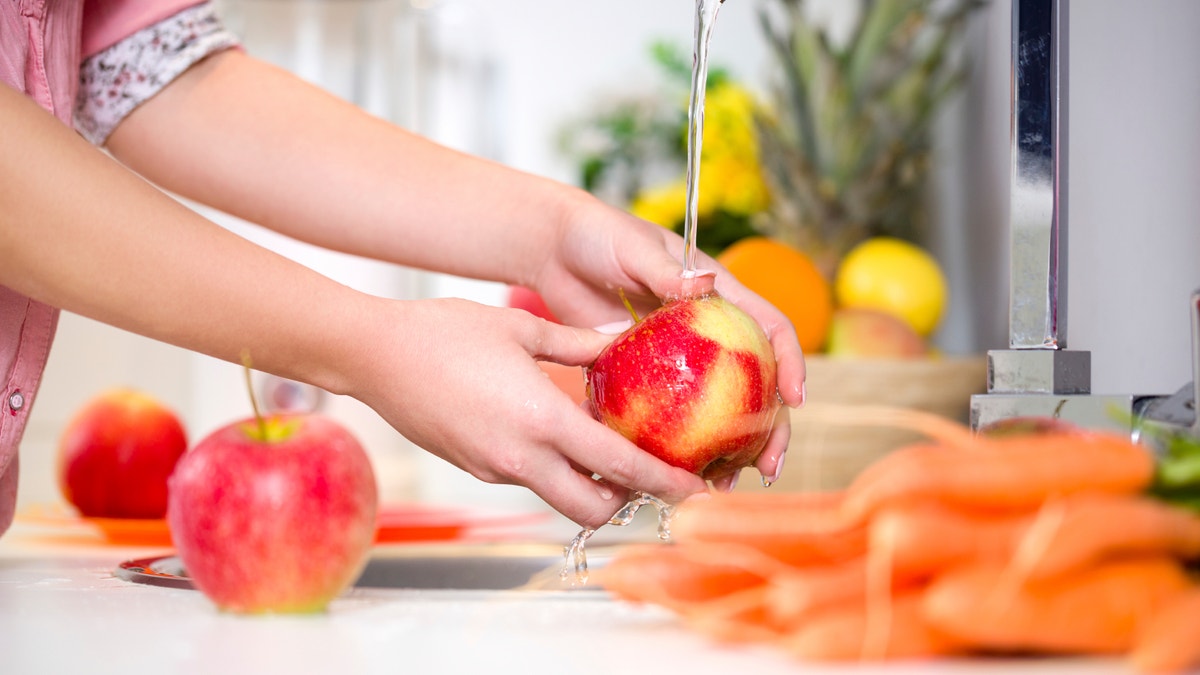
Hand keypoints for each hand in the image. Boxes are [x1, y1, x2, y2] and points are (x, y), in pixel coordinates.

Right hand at [345, 296, 708, 528]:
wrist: (372, 355)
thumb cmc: (442, 333)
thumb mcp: (521, 329)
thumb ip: (577, 345)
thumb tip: (618, 342)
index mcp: (541, 420)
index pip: (620, 466)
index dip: (663, 483)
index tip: (694, 490)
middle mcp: (521, 457)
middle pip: (592, 508)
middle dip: (625, 500)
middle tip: (647, 473)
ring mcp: (495, 468)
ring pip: (559, 496)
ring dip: (588, 484)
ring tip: (603, 446)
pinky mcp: (476, 467)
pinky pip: (528, 478)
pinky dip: (552, 468)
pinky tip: (554, 431)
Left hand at [528, 198, 806, 488]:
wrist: (553, 251)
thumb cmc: (597, 236)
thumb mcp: (632, 248)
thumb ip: (665, 269)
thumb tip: (704, 283)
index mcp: (718, 294)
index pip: (768, 327)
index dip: (789, 361)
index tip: (794, 398)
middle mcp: (708, 331)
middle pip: (754, 383)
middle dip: (769, 427)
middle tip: (767, 466)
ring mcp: (680, 358)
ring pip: (717, 408)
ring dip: (728, 449)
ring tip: (725, 484)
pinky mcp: (648, 377)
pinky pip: (669, 415)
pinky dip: (677, 446)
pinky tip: (676, 476)